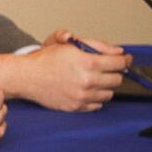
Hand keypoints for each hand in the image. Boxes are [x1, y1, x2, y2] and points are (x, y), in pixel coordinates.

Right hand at [0, 31, 127, 111]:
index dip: (125, 60)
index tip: (124, 60)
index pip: (120, 63)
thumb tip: (118, 52)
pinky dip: (95, 97)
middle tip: (105, 68)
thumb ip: (97, 45)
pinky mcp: (77, 107)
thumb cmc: (45, 59)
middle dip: (113, 72)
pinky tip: (86, 89)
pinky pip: (98, 105)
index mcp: (88, 63)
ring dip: (104, 86)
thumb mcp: (70, 44)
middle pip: (118, 79)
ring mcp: (83, 96)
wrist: (26, 76)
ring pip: (109, 93)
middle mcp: (88, 81)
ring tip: (93, 79)